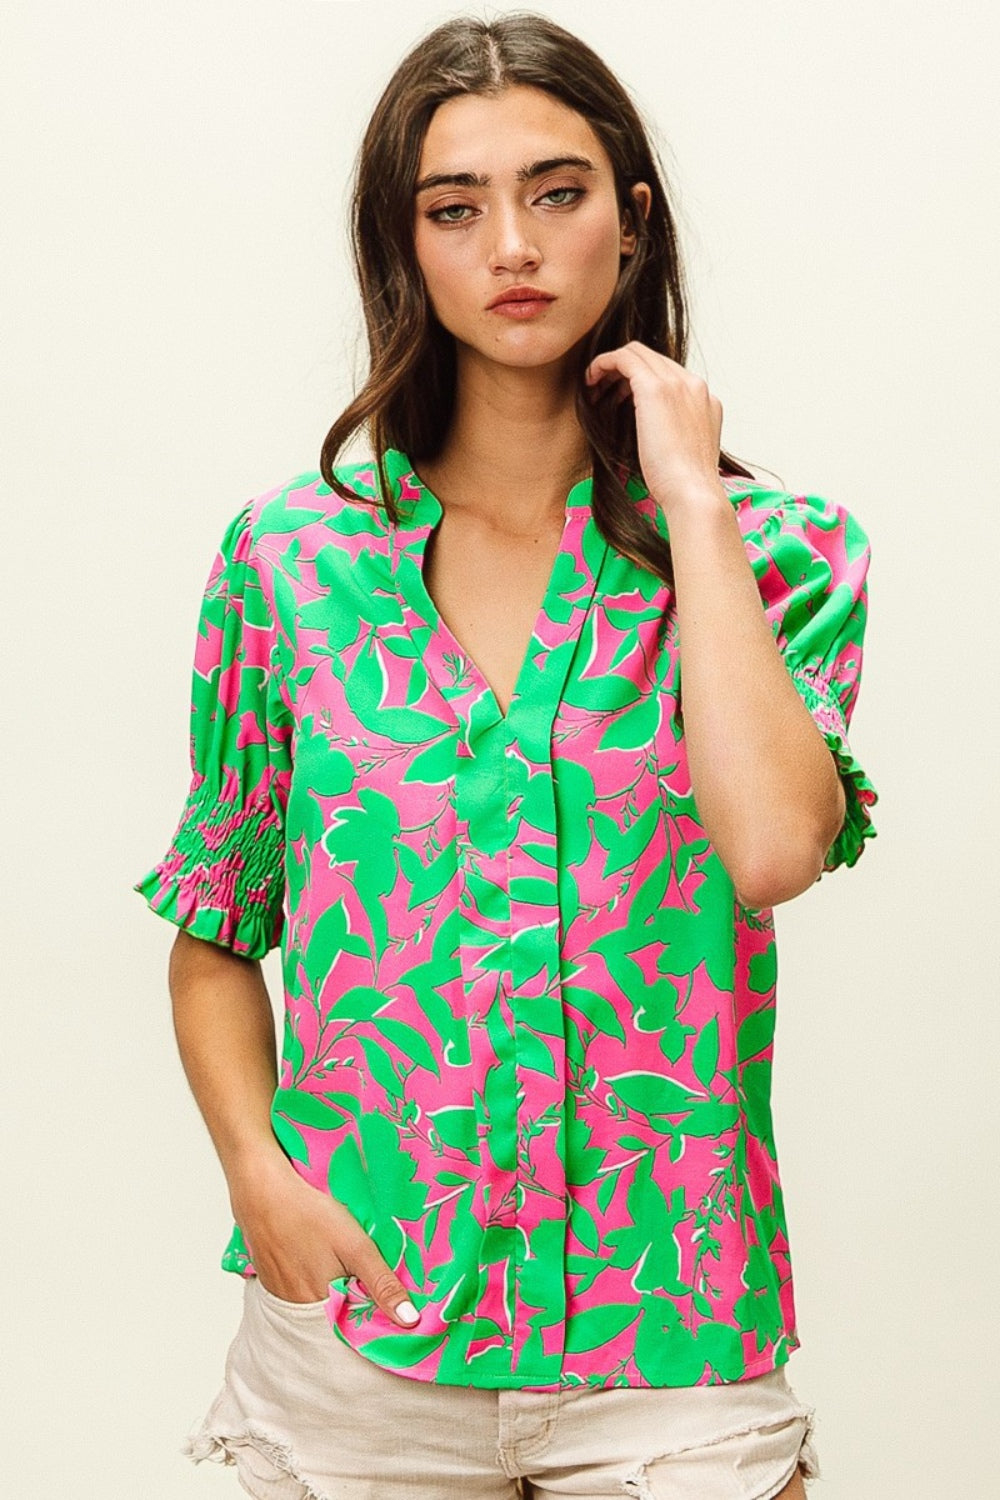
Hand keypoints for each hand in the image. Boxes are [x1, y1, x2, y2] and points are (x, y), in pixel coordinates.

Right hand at [229, 1151, 419, 1326]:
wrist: (263, 1193)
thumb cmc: (310, 1216)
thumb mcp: (356, 1247)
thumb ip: (382, 1284)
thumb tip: (409, 1320)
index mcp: (322, 1307)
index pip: (353, 1330)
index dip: (371, 1319)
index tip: (389, 1310)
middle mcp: (298, 1310)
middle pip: (333, 1318)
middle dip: (351, 1306)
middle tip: (364, 1281)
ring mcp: (280, 1296)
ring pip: (315, 1306)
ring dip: (330, 1295)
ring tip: (339, 1267)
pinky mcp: (270, 1281)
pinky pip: (296, 1294)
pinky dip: (310, 1284)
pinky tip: (315, 1261)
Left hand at [584, 342, 726, 518]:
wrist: (692, 493)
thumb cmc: (683, 484)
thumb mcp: (684, 451)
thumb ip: (675, 431)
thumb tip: (654, 432)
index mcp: (704, 400)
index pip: (668, 372)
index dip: (640, 378)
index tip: (620, 394)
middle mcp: (694, 385)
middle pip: (653, 358)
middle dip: (624, 368)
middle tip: (601, 387)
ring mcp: (678, 383)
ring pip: (638, 352)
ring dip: (612, 364)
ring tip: (593, 384)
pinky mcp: (656, 389)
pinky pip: (624, 358)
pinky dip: (604, 363)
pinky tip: (590, 379)